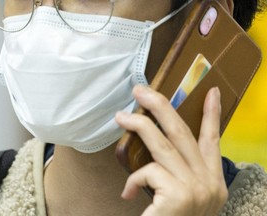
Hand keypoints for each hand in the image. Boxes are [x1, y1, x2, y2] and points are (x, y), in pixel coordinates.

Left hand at [115, 85, 227, 215]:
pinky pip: (148, 172)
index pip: (214, 140)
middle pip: (184, 133)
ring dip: (140, 126)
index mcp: (213, 180)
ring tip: (121, 117)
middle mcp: (209, 182)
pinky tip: (128, 193)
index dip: (213, 115)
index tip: (212, 92)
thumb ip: (178, 173)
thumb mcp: (186, 197)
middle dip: (162, 107)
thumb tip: (156, 154)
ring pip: (163, 144)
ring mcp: (196, 188)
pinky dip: (134, 179)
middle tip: (142, 91)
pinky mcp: (178, 196)